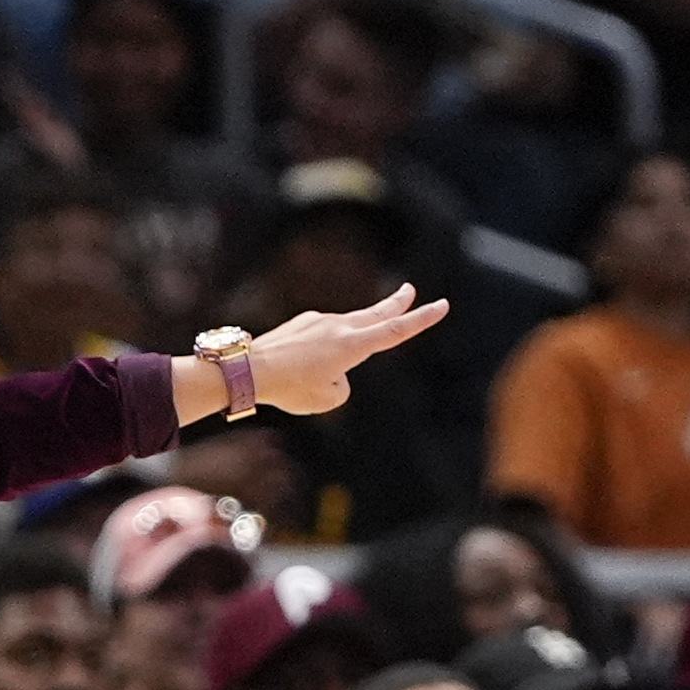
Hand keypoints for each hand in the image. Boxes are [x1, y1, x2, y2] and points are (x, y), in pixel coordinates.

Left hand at [225, 285, 449, 416]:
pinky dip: (317, 354)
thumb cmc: (289, 388)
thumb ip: (341, 386)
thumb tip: (335, 372)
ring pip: (343, 334)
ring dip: (343, 349)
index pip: (395, 331)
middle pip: (376, 313)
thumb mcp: (325, 400)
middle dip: (396, 303)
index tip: (441, 305)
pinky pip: (319, 341)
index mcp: (352, 346)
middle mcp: (339, 327)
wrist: (248, 369)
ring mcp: (319, 321)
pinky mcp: (302, 323)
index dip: (421, 320)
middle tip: (410, 290)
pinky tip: (294, 368)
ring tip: (310, 376)